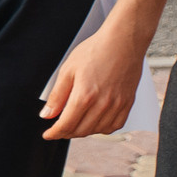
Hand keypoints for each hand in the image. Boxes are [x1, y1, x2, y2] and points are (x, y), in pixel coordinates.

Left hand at [42, 21, 146, 138]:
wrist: (123, 41)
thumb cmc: (94, 51)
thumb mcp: (67, 71)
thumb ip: (57, 96)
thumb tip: (47, 115)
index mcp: (85, 96)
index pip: (66, 125)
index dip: (54, 133)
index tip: (48, 135)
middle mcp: (103, 104)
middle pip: (81, 130)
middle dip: (66, 133)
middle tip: (58, 129)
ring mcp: (118, 105)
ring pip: (98, 130)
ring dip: (84, 132)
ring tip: (74, 125)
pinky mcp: (128, 102)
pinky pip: (116, 125)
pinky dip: (103, 128)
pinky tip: (95, 123)